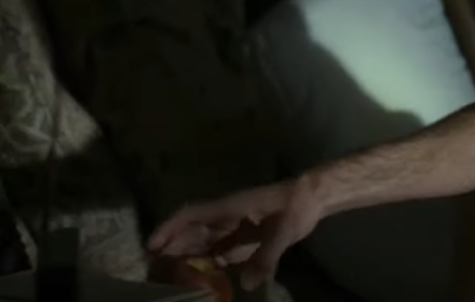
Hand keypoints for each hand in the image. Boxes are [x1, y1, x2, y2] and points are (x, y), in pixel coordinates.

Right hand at [147, 178, 323, 290]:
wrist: (314, 197)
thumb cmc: (296, 206)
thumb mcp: (283, 231)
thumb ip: (266, 256)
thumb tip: (248, 284)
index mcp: (229, 207)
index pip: (191, 215)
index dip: (169, 229)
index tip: (152, 246)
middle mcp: (227, 215)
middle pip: (194, 231)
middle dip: (175, 249)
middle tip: (158, 272)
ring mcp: (238, 224)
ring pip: (207, 241)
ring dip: (193, 257)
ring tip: (178, 278)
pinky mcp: (249, 233)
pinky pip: (225, 248)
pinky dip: (215, 260)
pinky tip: (211, 277)